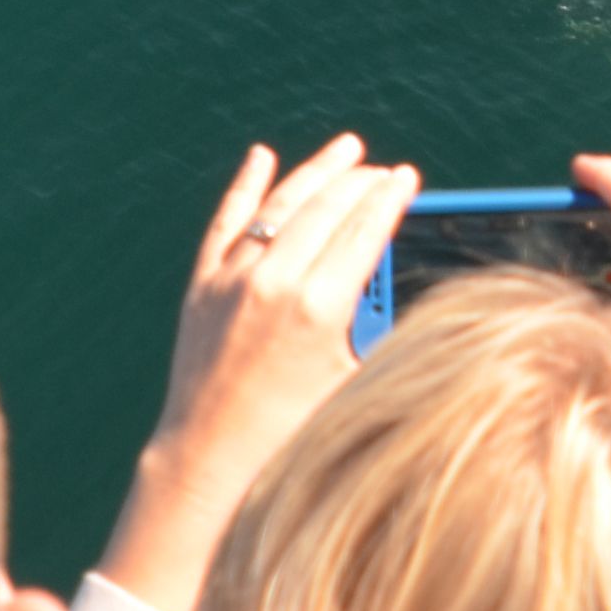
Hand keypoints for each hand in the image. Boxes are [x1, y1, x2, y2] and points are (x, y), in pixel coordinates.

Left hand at [93, 136, 417, 610]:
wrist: (210, 462)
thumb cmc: (292, 435)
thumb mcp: (355, 381)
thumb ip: (380, 328)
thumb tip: (401, 282)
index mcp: (321, 306)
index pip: (367, 229)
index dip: (392, 197)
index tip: (408, 176)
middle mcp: (275, 282)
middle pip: (329, 207)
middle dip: (362, 180)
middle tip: (385, 169)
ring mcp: (233, 280)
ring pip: (282, 205)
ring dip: (316, 171)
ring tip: (345, 148)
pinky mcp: (202, 287)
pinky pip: (227, 222)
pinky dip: (245, 186)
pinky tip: (261, 158)